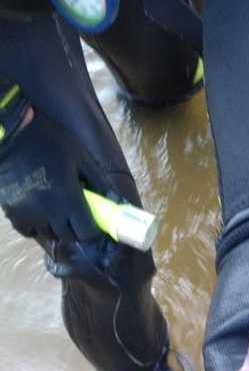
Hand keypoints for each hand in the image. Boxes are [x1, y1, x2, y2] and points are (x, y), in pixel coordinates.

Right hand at [0, 106, 131, 242]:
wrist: (12, 133)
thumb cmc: (50, 142)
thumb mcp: (81, 157)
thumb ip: (99, 182)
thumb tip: (114, 202)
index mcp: (69, 200)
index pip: (87, 233)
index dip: (92, 229)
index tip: (91, 220)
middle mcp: (50, 214)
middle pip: (69, 237)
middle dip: (75, 228)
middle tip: (74, 212)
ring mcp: (30, 215)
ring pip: (50, 235)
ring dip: (56, 227)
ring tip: (55, 207)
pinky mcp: (14, 213)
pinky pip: (29, 231)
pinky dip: (36, 226)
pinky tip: (38, 211)